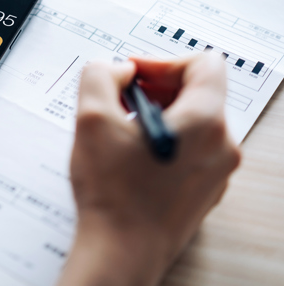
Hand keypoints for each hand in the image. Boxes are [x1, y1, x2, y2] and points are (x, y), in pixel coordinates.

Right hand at [57, 54, 240, 285]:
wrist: (121, 251)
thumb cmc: (114, 194)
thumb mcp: (91, 118)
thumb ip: (99, 75)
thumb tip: (117, 69)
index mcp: (204, 121)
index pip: (204, 63)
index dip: (162, 60)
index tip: (134, 74)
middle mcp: (221, 145)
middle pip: (199, 91)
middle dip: (157, 86)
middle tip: (121, 99)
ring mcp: (216, 170)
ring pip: (193, 120)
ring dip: (158, 113)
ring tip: (122, 129)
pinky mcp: (204, 188)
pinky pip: (191, 148)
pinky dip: (165, 140)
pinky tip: (131, 155)